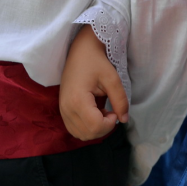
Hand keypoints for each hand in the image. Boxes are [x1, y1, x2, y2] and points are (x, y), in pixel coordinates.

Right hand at [60, 25, 128, 140]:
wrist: (80, 51)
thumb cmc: (96, 61)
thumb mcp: (112, 78)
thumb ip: (120, 100)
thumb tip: (124, 119)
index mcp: (77, 100)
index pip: (95, 127)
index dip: (109, 123)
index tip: (115, 110)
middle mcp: (66, 108)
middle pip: (87, 134)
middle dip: (104, 128)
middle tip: (111, 111)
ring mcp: (62, 110)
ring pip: (80, 134)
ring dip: (96, 129)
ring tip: (103, 111)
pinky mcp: (62, 110)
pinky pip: (74, 129)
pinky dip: (87, 127)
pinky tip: (95, 113)